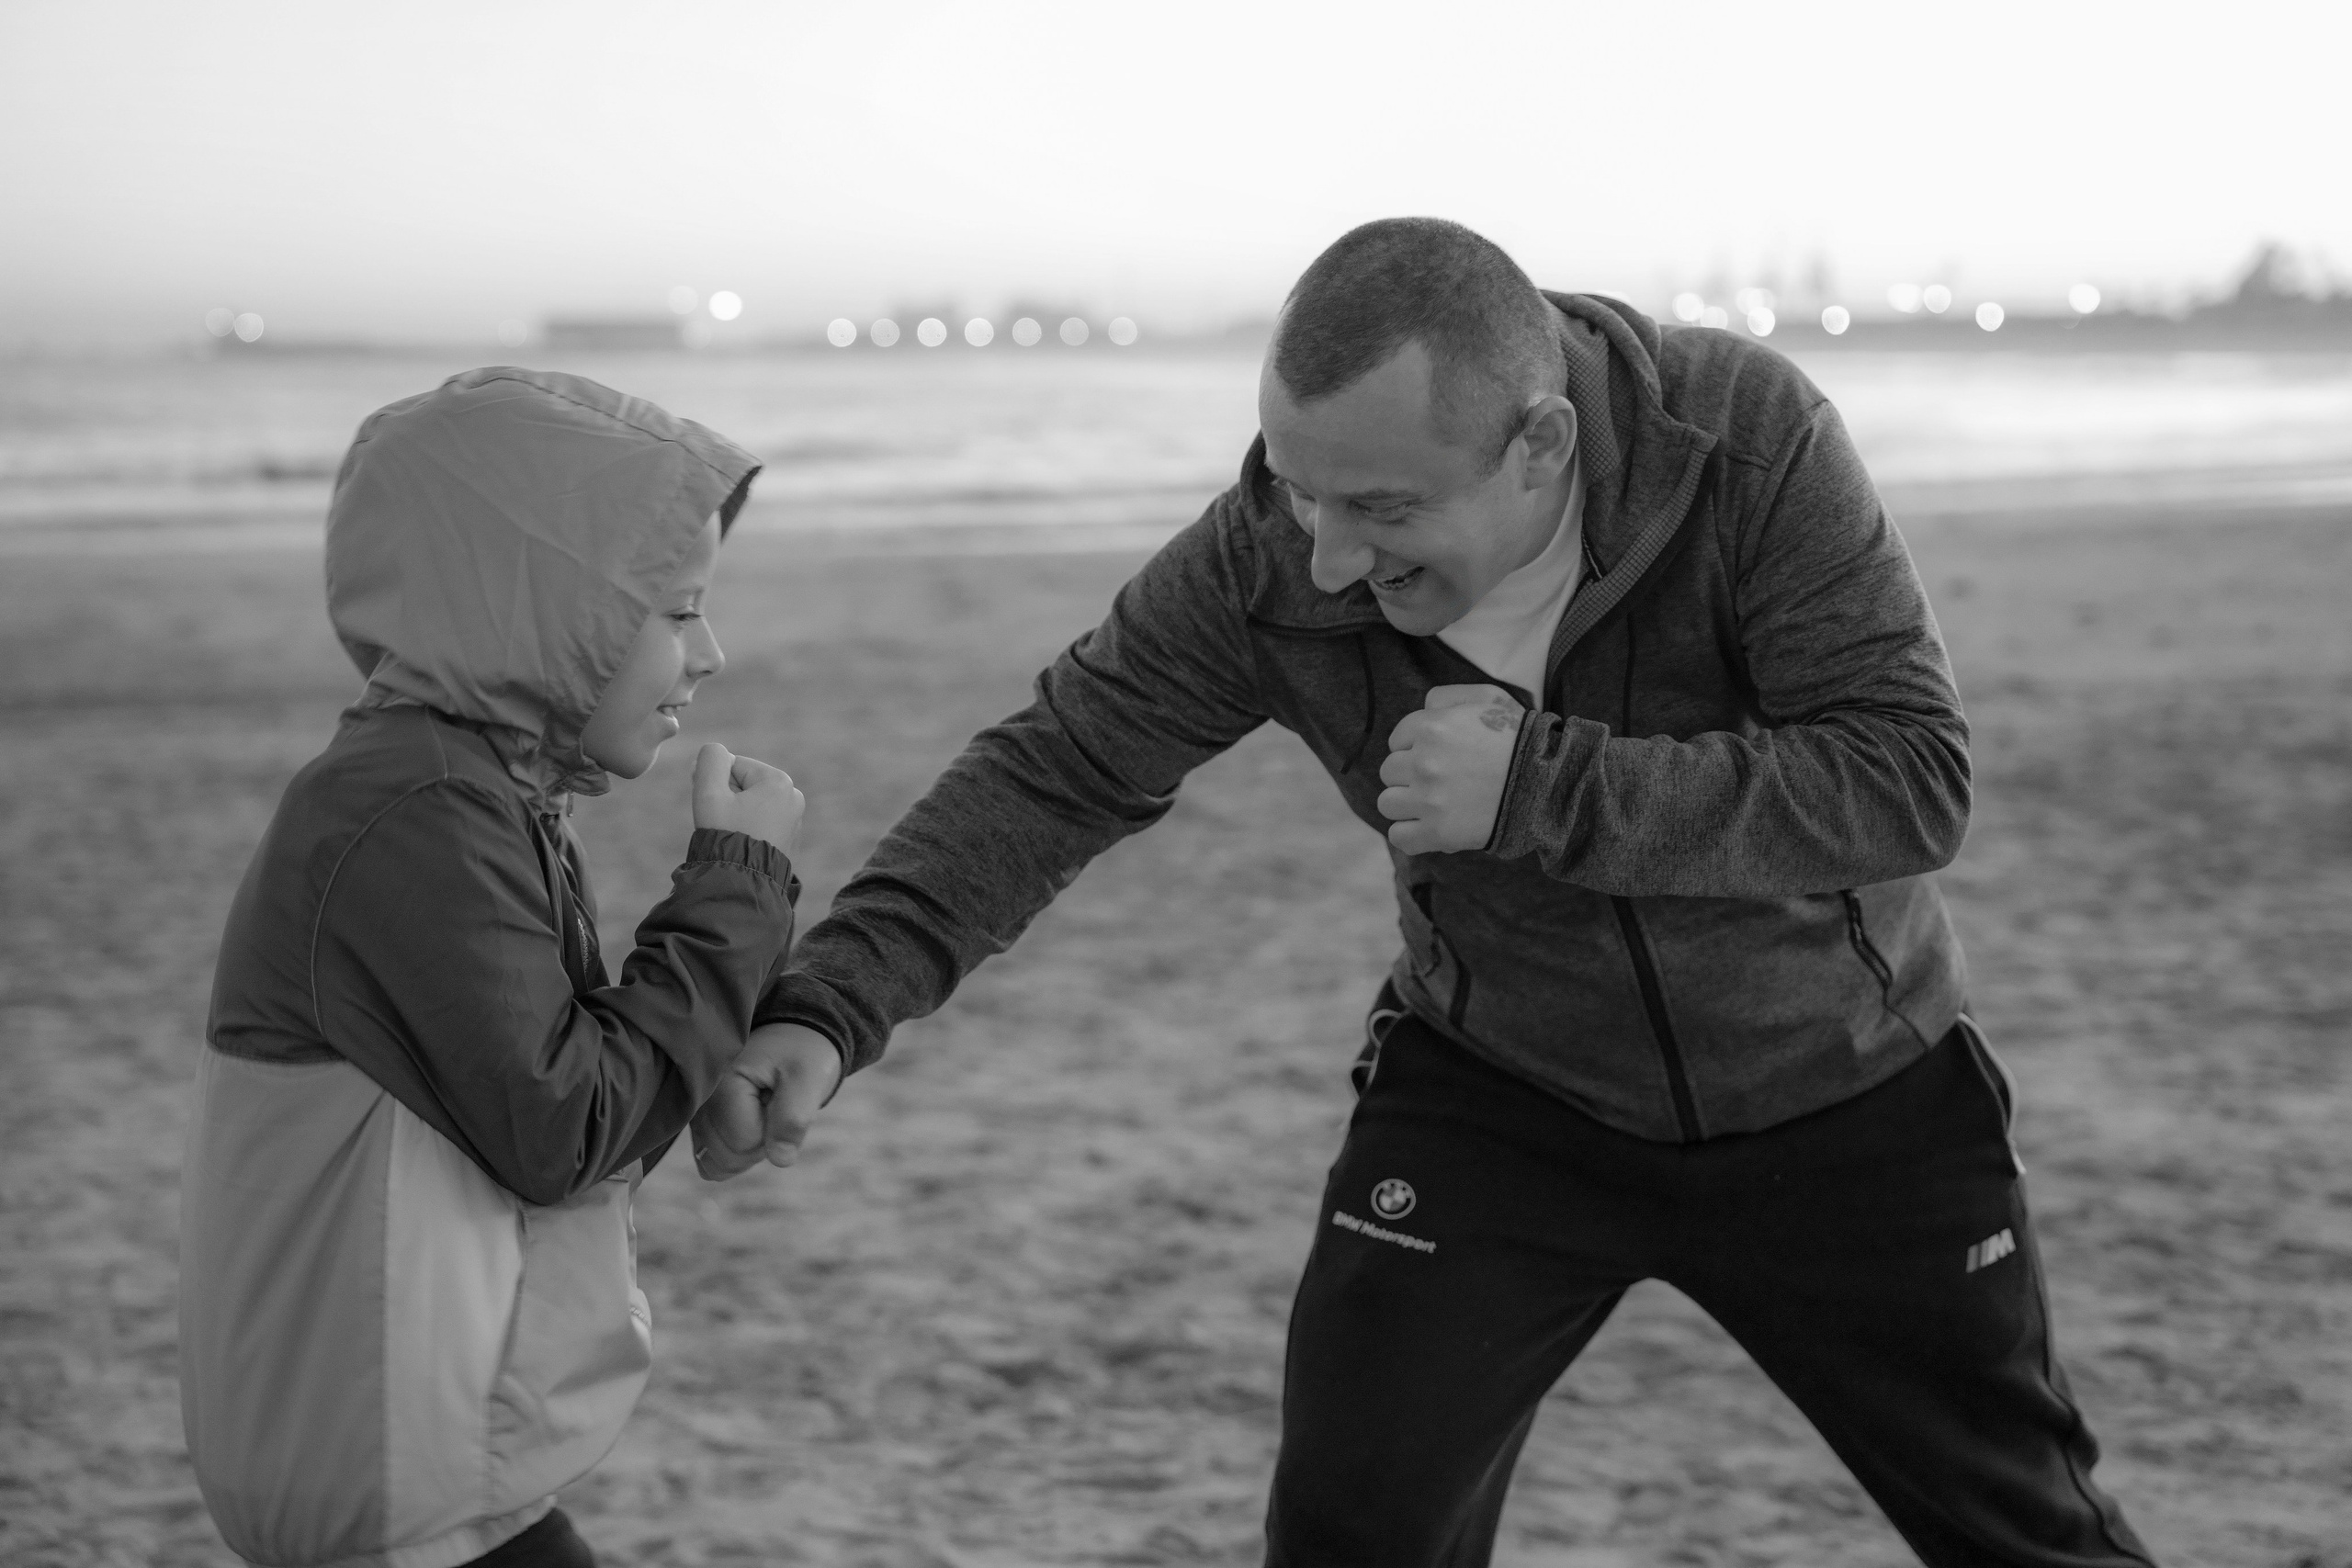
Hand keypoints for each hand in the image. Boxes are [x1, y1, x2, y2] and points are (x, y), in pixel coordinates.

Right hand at [691, 1022, 842, 1179]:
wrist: (792, 1039)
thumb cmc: (801, 1055)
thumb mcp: (808, 1079)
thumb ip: (794, 1118)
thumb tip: (780, 1160)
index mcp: (722, 1085)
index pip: (743, 1141)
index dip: (772, 1133)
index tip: (782, 1102)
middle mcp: (698, 1101)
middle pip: (726, 1157)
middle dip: (759, 1144)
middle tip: (774, 1107)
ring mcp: (695, 1114)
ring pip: (716, 1163)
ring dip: (747, 1149)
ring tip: (762, 1112)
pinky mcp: (699, 1124)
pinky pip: (710, 1161)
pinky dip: (733, 1154)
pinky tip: (748, 1126)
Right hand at [692, 743, 803, 855]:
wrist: (743, 881)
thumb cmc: (725, 834)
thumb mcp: (708, 791)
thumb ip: (710, 759)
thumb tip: (717, 751)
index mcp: (779, 781)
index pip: (733, 765)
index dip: (714, 783)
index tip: (714, 806)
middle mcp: (794, 796)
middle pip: (744, 783)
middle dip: (726, 797)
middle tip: (722, 821)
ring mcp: (795, 817)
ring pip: (751, 802)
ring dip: (735, 812)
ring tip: (732, 833)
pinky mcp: (790, 836)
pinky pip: (761, 820)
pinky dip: (747, 826)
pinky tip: (742, 843)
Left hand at [1377, 684, 1523, 854]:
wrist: (1547, 782)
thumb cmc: (1519, 738)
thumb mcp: (1487, 697)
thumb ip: (1447, 696)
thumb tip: (1423, 709)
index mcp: (1431, 728)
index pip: (1397, 740)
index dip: (1415, 747)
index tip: (1437, 755)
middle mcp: (1423, 763)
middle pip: (1389, 771)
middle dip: (1409, 775)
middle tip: (1438, 780)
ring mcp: (1428, 800)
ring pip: (1388, 803)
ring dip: (1405, 804)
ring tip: (1431, 804)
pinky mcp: (1438, 833)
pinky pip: (1399, 836)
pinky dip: (1410, 834)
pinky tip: (1427, 828)